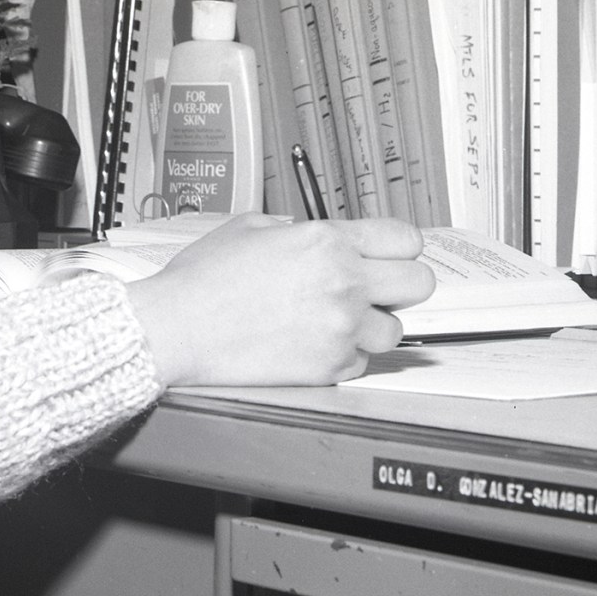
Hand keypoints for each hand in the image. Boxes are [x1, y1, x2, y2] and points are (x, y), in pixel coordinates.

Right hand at [123, 215, 435, 388]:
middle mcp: (343, 283)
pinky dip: (343, 357)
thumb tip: (311, 237)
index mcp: (327, 241)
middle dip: (399, 286)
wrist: (176, 328)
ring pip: (394, 330)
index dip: (398, 247)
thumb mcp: (247, 228)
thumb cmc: (201, 282)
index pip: (405, 239)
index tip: (388, 256)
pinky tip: (313, 344)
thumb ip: (294, 229)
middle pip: (420, 284)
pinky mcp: (329, 367)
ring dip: (371, 327)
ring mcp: (340, 328)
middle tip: (374, 290)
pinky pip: (361, 363)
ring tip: (337, 323)